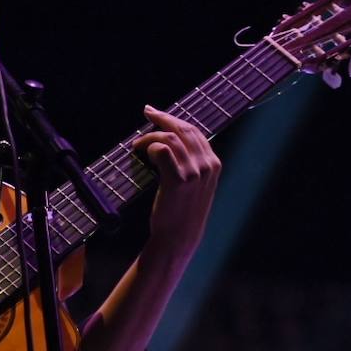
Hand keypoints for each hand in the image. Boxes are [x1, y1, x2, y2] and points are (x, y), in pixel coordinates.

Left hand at [132, 105, 220, 257]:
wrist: (178, 237)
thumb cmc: (181, 211)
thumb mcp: (195, 185)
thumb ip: (191, 163)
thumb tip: (171, 141)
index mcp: (213, 164)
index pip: (194, 131)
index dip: (173, 119)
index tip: (156, 113)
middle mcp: (207, 165)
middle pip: (183, 129)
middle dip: (162, 118)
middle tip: (147, 113)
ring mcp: (194, 172)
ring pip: (170, 137)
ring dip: (149, 137)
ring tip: (137, 145)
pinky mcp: (178, 180)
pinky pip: (162, 150)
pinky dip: (149, 146)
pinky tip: (142, 153)